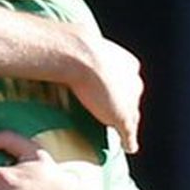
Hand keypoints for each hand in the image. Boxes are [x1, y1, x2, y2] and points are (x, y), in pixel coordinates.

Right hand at [67, 33, 141, 152]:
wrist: (79, 55)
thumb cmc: (74, 47)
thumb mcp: (80, 45)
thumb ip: (78, 50)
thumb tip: (56, 42)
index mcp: (129, 64)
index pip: (129, 82)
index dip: (121, 90)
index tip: (112, 95)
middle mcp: (134, 81)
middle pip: (133, 99)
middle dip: (125, 106)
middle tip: (113, 114)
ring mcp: (130, 100)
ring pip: (132, 116)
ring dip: (127, 124)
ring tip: (121, 133)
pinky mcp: (123, 116)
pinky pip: (129, 132)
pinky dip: (129, 141)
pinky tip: (129, 146)